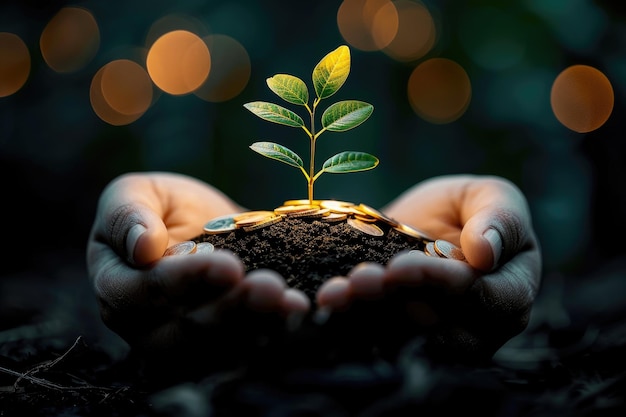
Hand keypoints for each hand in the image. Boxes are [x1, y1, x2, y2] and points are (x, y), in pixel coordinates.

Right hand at [86, 172, 309, 369]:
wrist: (199, 228)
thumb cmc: (160, 208)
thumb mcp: (136, 193)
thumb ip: (127, 214)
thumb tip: (142, 247)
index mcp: (115, 287)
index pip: (147, 292)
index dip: (189, 280)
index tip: (229, 265)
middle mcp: (144, 327)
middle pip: (184, 331)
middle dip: (231, 310)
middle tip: (270, 289)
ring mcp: (182, 344)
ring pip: (217, 349)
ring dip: (257, 328)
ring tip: (291, 305)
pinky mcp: (216, 349)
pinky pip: (242, 351)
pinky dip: (272, 335)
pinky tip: (297, 317)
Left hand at [315, 175, 541, 361]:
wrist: (425, 227)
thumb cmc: (467, 210)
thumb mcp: (490, 197)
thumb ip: (500, 219)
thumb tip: (486, 253)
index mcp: (512, 291)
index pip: (484, 298)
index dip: (441, 284)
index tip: (401, 266)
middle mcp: (481, 328)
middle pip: (441, 329)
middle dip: (395, 303)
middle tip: (360, 279)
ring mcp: (441, 340)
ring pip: (406, 339)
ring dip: (368, 317)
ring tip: (337, 293)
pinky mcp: (404, 339)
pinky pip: (380, 338)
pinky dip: (351, 322)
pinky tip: (329, 302)